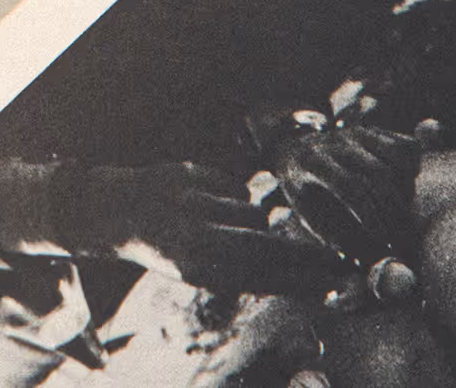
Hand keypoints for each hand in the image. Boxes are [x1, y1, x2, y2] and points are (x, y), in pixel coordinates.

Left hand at [68, 163, 352, 296]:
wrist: (119, 212)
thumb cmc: (172, 248)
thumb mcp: (203, 274)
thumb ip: (248, 275)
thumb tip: (305, 281)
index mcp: (199, 269)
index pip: (263, 279)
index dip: (303, 281)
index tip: (336, 284)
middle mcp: (195, 236)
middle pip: (266, 245)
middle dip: (303, 254)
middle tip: (333, 259)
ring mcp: (192, 200)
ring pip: (254, 212)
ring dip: (257, 223)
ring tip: (233, 229)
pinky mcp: (189, 172)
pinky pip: (235, 188)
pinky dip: (234, 199)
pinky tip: (212, 204)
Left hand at [270, 125, 421, 266]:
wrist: (295, 150)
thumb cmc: (307, 194)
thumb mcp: (311, 217)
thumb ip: (341, 240)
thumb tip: (379, 263)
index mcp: (313, 161)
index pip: (350, 186)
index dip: (373, 217)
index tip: (387, 244)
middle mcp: (336, 141)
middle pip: (378, 174)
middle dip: (394, 212)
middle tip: (401, 239)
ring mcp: (357, 133)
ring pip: (398, 159)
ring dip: (407, 192)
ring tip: (399, 213)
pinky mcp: (375, 132)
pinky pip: (408, 148)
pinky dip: (414, 170)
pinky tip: (404, 188)